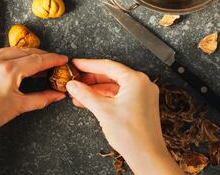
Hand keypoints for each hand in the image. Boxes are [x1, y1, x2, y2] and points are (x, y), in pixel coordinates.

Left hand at [0, 48, 65, 174]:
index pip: (38, 60)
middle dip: (43, 56)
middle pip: (27, 51)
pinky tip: (20, 64)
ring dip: (28, 54)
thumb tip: (57, 94)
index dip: (53, 59)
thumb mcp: (18, 107)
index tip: (63, 59)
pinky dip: (14, 56)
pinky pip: (1, 53)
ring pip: (14, 50)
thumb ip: (41, 98)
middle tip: (54, 63)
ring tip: (39, 64)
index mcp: (8, 71)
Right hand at [66, 59, 182, 174]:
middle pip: (111, 75)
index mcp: (136, 80)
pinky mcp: (140, 105)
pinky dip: (104, 97)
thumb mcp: (102, 110)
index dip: (88, 65)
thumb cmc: (132, 135)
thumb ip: (85, 94)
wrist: (146, 156)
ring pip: (113, 86)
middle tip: (75, 79)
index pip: (107, 66)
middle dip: (90, 79)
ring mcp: (142, 95)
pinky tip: (89, 101)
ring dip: (95, 89)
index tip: (76, 64)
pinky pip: (118, 95)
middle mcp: (142, 84)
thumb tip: (73, 85)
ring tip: (78, 92)